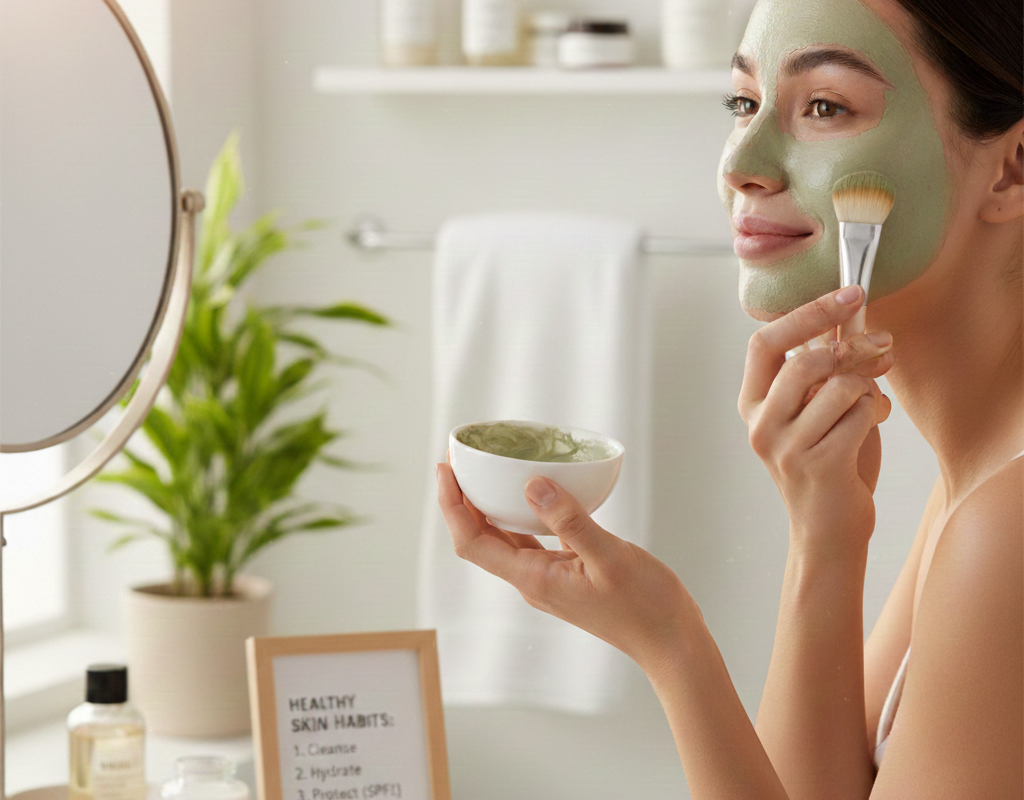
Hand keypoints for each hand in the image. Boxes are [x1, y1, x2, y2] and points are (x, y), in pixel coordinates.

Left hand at [437, 461, 692, 669]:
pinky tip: (532, 493)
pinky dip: (522, 515)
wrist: (669, 640)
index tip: (446, 469)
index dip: (452, 506)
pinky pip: (531, 540)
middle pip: (480, 539)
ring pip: (504, 539)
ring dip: (487, 507)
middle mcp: (532, 580)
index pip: (472, 542)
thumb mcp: (611, 557)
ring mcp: (548, 578)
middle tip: (457, 460)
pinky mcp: (566, 573)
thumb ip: (570, 521)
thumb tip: (531, 485)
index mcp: (533, 579)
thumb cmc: (645, 606)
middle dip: (462, 501)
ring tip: (483, 472)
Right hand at [738, 286, 894, 559]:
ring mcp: (785, 447)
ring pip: (839, 387)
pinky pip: (859, 415)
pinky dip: (875, 414)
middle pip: (805, 361)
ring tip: (870, 407)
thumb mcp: (816, 411)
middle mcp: (760, 423)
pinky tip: (871, 427)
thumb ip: (825, 372)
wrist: (828, 531)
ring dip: (867, 391)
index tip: (850, 294)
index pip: (765, 342)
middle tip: (883, 347)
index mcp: (753, 403)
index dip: (808, 313)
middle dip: (853, 348)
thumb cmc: (827, 463)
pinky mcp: (817, 465)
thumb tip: (854, 322)